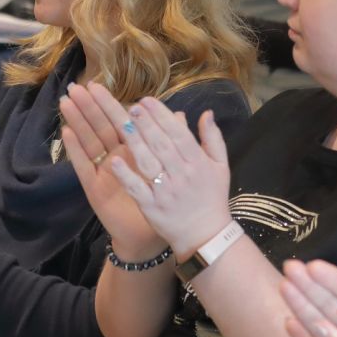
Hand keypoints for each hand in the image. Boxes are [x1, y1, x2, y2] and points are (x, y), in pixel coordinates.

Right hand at [60, 82, 161, 258]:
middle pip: (100, 127)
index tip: (97, 83)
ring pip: (88, 141)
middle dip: (88, 106)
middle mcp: (116, 159)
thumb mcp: (174, 169)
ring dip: (77, 120)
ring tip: (67, 100)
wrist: (154, 237)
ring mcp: (103, 173)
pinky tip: (66, 132)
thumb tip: (183, 114)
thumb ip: (177, 141)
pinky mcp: (95, 189)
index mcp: (134, 152)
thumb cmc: (164, 203)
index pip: (120, 122)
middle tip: (76, 86)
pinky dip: (75, 150)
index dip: (109, 103)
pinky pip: (84, 166)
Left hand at [91, 89, 232, 256]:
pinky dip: (127, 175)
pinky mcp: (152, 207)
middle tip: (132, 106)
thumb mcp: (221, 166)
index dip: (162, 116)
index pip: (178, 134)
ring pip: (149, 162)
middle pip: (161, 145)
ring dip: (135, 142)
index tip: (147, 101)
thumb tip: (206, 113)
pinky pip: (137, 188)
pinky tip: (115, 161)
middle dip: (146, 124)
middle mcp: (181, 174)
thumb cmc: (212, 197)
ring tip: (123, 124)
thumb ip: (213, 138)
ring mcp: (165, 191)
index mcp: (197, 162)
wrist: (205, 235)